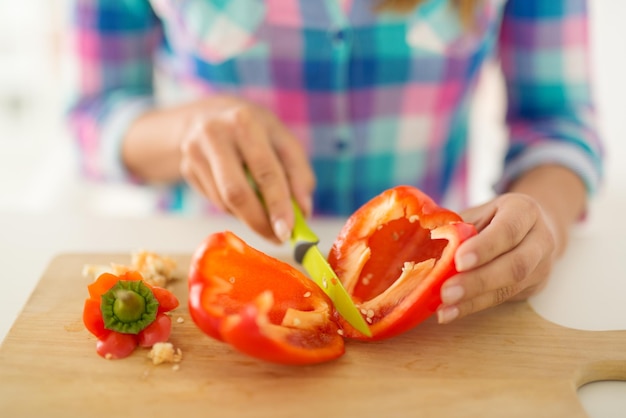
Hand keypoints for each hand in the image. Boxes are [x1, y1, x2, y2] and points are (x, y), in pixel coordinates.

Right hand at [178, 96, 314, 242]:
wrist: (208, 115)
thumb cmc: (254, 130)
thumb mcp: (282, 140)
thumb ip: (299, 174)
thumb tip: (303, 212)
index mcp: (244, 121)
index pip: (264, 171)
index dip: (277, 204)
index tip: (288, 231)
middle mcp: (214, 134)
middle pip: (236, 192)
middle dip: (259, 221)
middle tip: (277, 238)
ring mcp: (194, 152)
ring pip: (225, 202)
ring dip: (249, 217)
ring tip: (266, 216)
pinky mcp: (186, 169)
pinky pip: (215, 201)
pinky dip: (235, 209)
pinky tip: (243, 198)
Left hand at [437, 193, 557, 322]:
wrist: (532, 228)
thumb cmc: (495, 217)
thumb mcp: (480, 213)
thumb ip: (460, 228)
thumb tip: (429, 245)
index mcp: (524, 211)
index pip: (509, 230)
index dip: (485, 247)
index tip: (459, 261)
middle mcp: (540, 240)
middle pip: (515, 265)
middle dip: (478, 281)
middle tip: (447, 292)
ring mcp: (540, 267)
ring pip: (510, 288)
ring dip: (474, 301)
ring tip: (445, 308)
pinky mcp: (531, 288)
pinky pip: (502, 299)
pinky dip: (473, 306)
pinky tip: (451, 311)